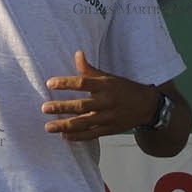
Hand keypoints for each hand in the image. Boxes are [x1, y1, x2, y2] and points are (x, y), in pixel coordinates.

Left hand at [42, 50, 158, 141]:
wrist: (147, 106)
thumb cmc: (124, 89)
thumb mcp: (108, 77)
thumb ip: (90, 69)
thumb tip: (77, 53)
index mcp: (105, 86)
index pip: (82, 83)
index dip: (65, 83)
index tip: (49, 83)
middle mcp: (106, 102)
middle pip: (81, 105)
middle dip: (62, 107)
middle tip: (44, 108)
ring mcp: (108, 118)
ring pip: (84, 123)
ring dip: (65, 126)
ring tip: (48, 127)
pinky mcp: (109, 130)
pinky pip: (91, 135)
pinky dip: (77, 137)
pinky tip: (64, 136)